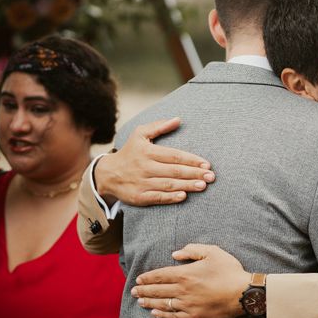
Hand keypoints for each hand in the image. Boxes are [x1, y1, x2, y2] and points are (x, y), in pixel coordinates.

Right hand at [95, 118, 215, 205]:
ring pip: (168, 184)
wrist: (106, 174)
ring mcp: (142, 182)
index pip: (174, 156)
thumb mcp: (140, 134)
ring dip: (187, 185)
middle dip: (194, 174)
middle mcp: (145, 167)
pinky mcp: (139, 196)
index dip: (191, 160)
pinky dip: (171, 197)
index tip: (207, 164)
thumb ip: (159, 126)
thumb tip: (178, 119)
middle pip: (174, 171)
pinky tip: (184, 196)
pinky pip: (157, 197)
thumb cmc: (129, 152)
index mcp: (147, 151)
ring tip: (203, 186)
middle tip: (211, 176)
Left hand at [131, 244, 250, 317]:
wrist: (243, 293)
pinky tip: (155, 313)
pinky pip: (174, 316)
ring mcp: (187, 305)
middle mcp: (183, 290)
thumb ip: (192, 250)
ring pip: (163, 303)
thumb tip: (175, 254)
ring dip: (149, 302)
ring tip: (140, 301)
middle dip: (144, 290)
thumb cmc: (229, 271)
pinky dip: (162, 314)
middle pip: (158, 290)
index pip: (160, 275)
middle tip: (133, 291)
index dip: (148, 277)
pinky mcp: (194, 316)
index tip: (139, 279)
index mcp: (185, 273)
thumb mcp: (213, 252)